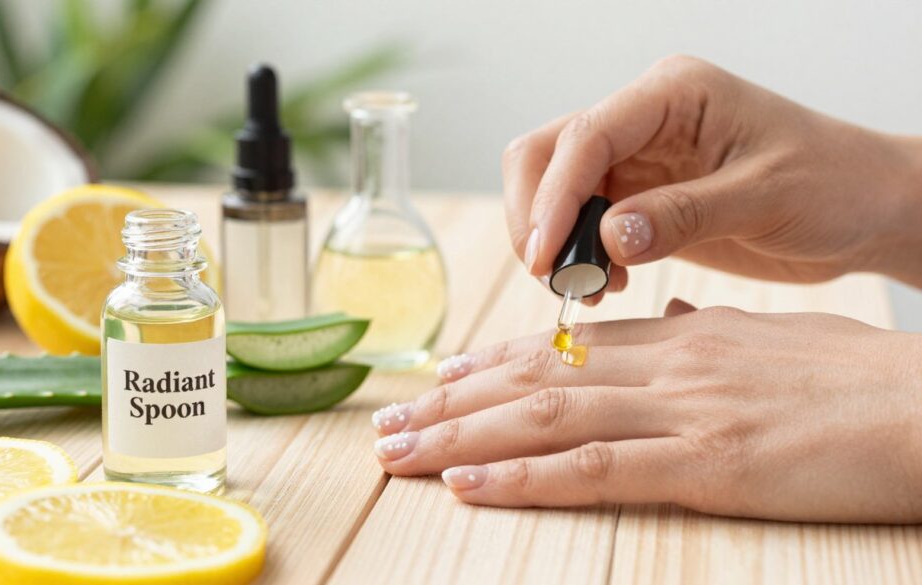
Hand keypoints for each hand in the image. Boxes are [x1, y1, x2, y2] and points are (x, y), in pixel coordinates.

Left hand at [371, 301, 921, 521]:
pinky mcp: (708, 462)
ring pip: (544, 419)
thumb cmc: (860, 378)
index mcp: (682, 338)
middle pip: (534, 380)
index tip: (444, 376)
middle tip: (389, 419)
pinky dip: (522, 477)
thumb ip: (708, 333)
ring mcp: (682, 411)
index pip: (566, 347)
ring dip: (460, 435)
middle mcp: (666, 365)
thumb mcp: (773, 341)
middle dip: (451, 401)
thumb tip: (667, 322)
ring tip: (397, 451)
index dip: (495, 363)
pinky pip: (595, 469)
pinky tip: (468, 484)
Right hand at [503, 56, 921, 300]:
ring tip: (588, 288)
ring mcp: (637, 159)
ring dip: (554, 242)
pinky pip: (581, 224)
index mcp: (672, 95)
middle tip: (556, 278)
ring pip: (554, 191)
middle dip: (538, 217)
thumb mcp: (768, 197)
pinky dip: (578, 256)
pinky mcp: (638, 199)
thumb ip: (686, 214)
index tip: (546, 258)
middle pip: (546, 155)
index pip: (584, 136)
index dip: (553, 198)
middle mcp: (643, 120)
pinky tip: (609, 284)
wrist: (866, 209)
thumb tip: (610, 239)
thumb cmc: (835, 185)